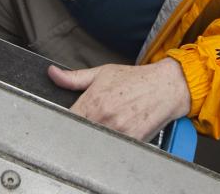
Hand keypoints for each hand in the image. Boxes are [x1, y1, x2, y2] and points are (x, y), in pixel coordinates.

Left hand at [47, 58, 190, 140]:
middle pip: (80, 133)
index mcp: (94, 100)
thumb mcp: (103, 73)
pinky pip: (114, 147)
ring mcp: (118, 131)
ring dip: (96, 136)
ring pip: (96, 142)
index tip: (68, 119)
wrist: (166, 86)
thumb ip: (74, 78)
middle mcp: (104, 117)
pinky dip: (112, 142)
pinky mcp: (131, 140)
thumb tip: (53, 74)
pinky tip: (116, 132)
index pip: (67, 119)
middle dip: (80, 129)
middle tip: (90, 121)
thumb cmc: (136, 79)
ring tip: (105, 125)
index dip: (65, 121)